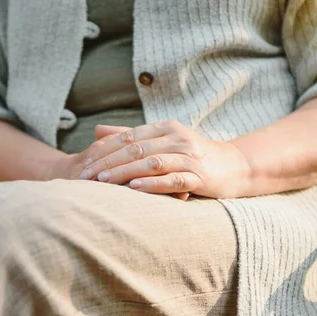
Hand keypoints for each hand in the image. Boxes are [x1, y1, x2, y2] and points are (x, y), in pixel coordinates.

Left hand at [76, 120, 250, 199]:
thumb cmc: (191, 155)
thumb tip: (96, 132)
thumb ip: (129, 136)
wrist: (233, 167)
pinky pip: (173, 179)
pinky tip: (134, 188)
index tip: (83, 164)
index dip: (104, 150)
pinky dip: (152, 183)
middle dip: (108, 163)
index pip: (128, 137)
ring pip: (152, 163)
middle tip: (85, 177)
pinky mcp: (200, 177)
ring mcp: (189, 157)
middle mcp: (177, 138)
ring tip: (103, 182)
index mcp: (165, 127)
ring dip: (125, 172)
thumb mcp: (162, 141)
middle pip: (136, 149)